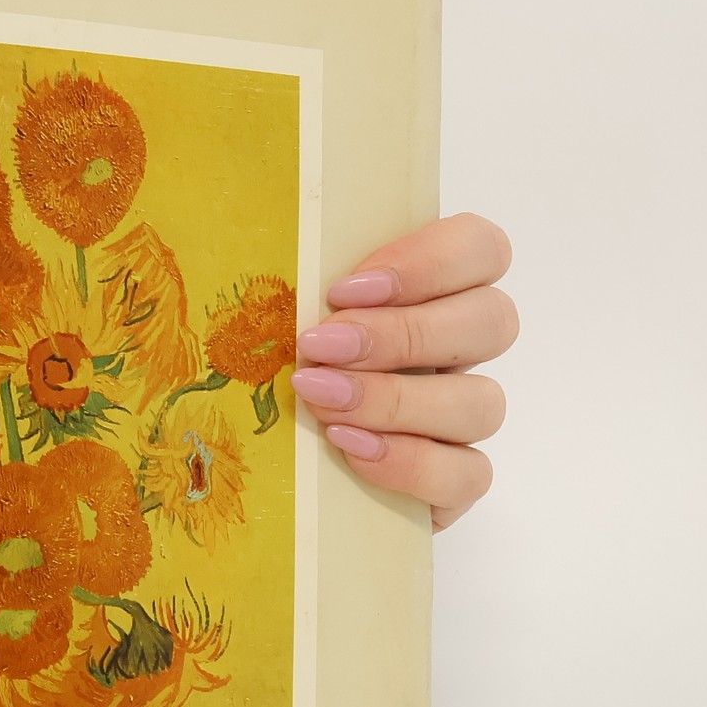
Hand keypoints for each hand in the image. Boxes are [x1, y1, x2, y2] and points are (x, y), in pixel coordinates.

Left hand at [289, 214, 515, 530]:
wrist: (275, 482)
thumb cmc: (269, 374)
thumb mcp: (269, 312)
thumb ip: (281, 273)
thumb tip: (216, 222)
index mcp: (431, 294)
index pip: (481, 249)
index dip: (431, 261)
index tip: (347, 288)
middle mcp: (458, 352)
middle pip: (491, 321)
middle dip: (402, 333)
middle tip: (321, 347)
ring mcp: (460, 420)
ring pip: (482, 401)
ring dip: (398, 399)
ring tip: (323, 402)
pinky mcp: (452, 484)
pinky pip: (466, 475)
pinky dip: (411, 463)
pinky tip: (350, 450)